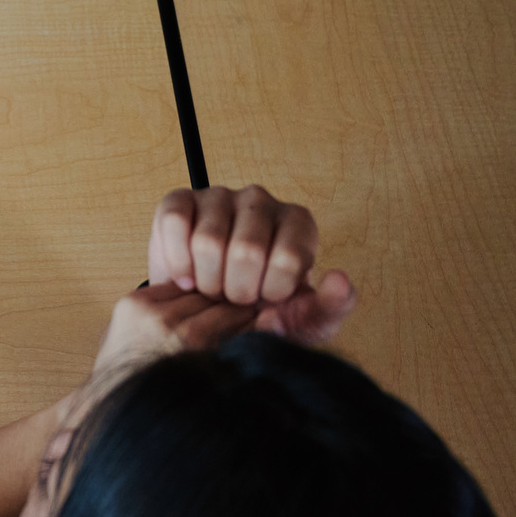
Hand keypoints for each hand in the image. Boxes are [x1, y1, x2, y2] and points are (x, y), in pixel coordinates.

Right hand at [144, 184, 357, 341]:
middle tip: (235, 299)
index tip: (266, 300)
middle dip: (237, 290)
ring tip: (212, 288)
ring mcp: (219, 196)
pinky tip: (185, 276)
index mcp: (298, 222)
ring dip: (206, 280)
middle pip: (247, 250)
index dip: (271, 291)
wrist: (207, 309)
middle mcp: (261, 200)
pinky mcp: (180, 200)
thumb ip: (330, 308)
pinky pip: (175, 224)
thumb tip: (340, 280)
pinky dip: (177, 261)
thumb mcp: (302, 320)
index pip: (288, 258)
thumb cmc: (260, 311)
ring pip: (208, 241)